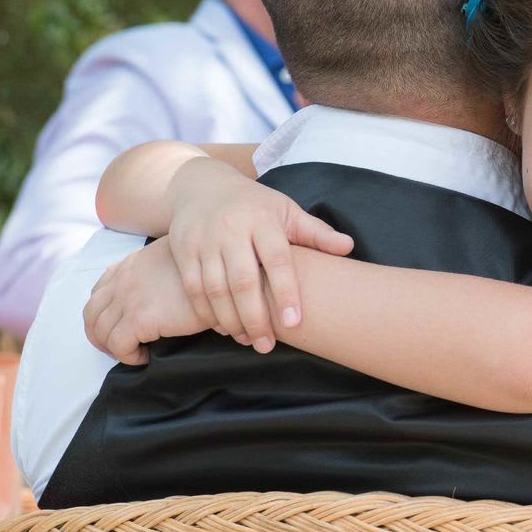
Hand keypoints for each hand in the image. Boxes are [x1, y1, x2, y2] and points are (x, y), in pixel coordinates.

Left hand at [84, 238, 217, 364]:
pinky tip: (146, 357)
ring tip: (132, 354)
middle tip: (119, 348)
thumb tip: (170, 289)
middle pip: (91, 314)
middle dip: (99, 335)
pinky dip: (127, 356)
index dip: (103, 313)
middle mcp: (122, 280)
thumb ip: (164, 270)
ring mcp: (128, 299)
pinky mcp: (139, 319)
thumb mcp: (181, 258)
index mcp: (131, 265)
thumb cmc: (210, 267)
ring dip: (111, 347)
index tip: (119, 326)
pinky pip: (118, 345)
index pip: (99, 291)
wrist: (223, 272)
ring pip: (99, 331)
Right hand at [166, 157, 353, 350]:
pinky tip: (224, 328)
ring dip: (231, 320)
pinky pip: (193, 288)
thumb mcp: (286, 210)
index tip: (295, 322)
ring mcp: (203, 240)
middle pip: (243, 281)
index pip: (277, 260)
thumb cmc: (255, 205)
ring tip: (249, 340)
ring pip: (215, 289)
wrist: (202, 185)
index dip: (286, 292)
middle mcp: (231, 230)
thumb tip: (349, 246)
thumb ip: (316, 232)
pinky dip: (207, 312)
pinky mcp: (182, 251)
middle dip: (256, 317)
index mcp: (262, 220)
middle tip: (267, 346)